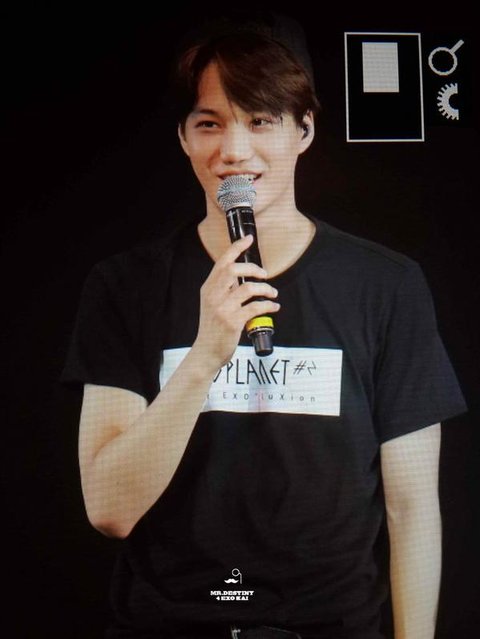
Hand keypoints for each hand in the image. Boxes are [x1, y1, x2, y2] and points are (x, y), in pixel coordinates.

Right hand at [192, 235, 279, 370]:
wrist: (206, 351)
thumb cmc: (213, 328)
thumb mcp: (212, 304)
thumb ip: (224, 290)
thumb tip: (245, 277)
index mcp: (208, 288)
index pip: (222, 262)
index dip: (236, 248)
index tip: (248, 239)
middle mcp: (213, 295)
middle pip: (234, 270)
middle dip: (254, 269)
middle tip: (265, 275)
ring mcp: (222, 308)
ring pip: (248, 288)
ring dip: (265, 289)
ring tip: (272, 293)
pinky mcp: (232, 322)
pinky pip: (255, 307)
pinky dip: (269, 305)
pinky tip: (274, 307)